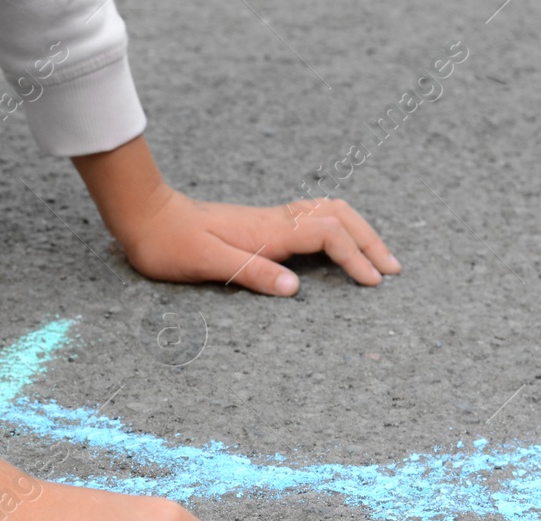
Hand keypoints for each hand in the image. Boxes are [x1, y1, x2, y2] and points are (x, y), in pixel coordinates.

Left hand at [72, 135, 400, 295]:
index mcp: (268, 231)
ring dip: (358, 232)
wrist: (146, 218)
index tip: (374, 282)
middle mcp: (275, 221)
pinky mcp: (262, 224)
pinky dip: (338, 228)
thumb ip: (250, 273)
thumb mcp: (206, 264)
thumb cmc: (169, 244)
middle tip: (394, 269)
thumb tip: (294, 288)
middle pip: (339, 217)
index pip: (328, 234)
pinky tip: (340, 244)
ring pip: (329, 213)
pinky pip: (312, 218)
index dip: (356, 256)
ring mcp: (270, 219)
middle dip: (371, 241)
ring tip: (377, 258)